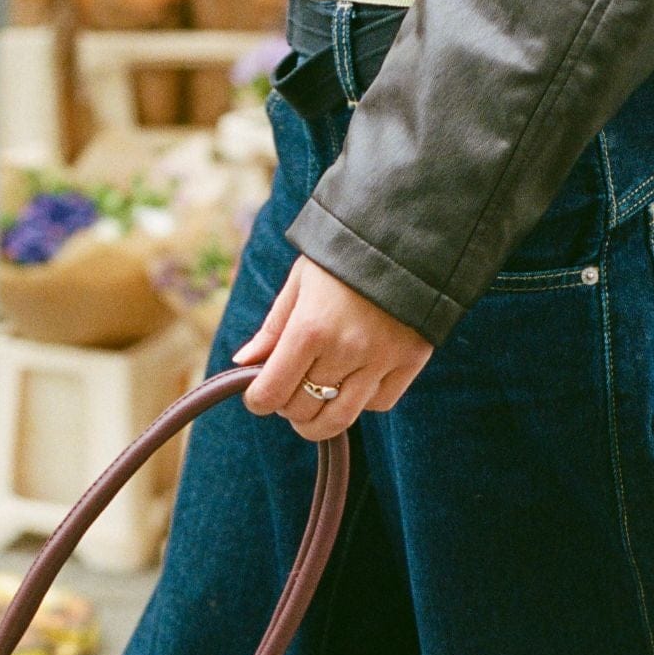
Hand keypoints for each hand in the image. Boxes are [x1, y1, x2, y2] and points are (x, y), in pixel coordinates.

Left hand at [233, 256, 432, 440]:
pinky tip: (355, 382)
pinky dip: (362, 401)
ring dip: (318, 422)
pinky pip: (379, 403)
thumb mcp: (300, 282)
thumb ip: (273, 328)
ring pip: (340, 419)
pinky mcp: (411, 360)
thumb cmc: (344, 255)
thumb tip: (242, 364)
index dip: (258, 401)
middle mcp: (346, 349)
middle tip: (288, 393)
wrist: (408, 232)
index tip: (258, 396)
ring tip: (313, 408)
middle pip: (303, 410)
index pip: (272, 392)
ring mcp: (381, 358)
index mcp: (310, 327)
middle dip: (287, 407)